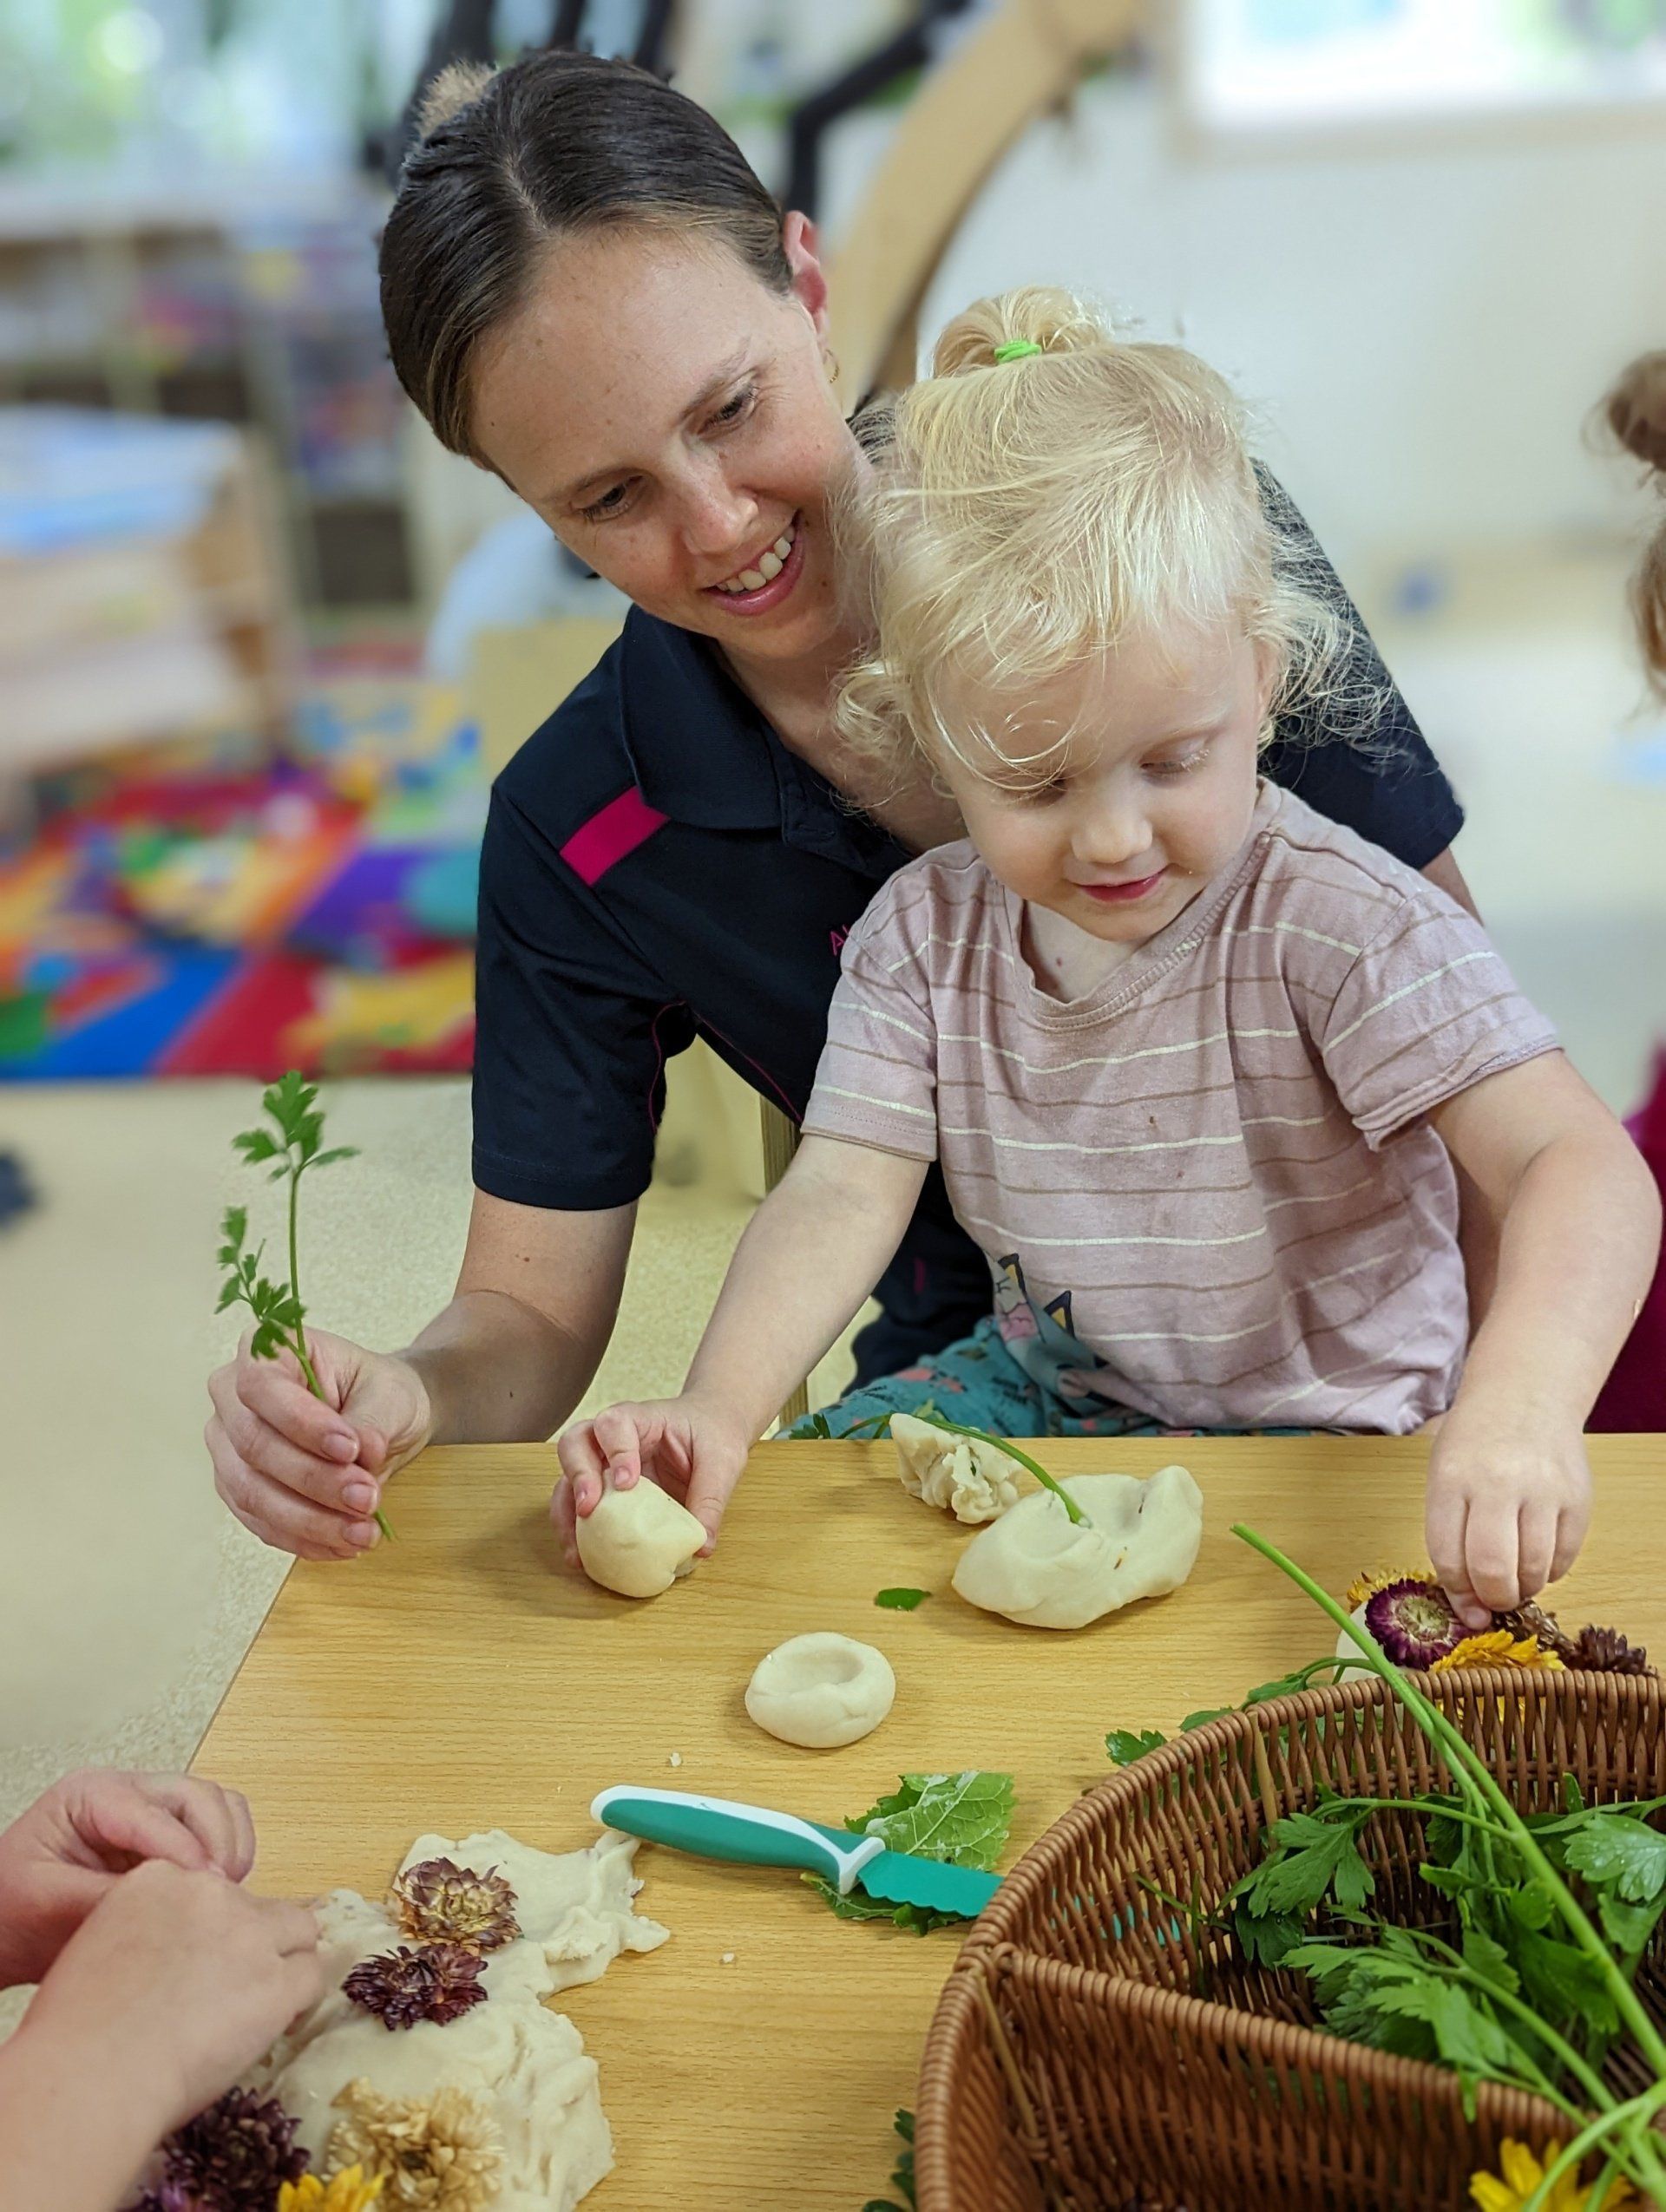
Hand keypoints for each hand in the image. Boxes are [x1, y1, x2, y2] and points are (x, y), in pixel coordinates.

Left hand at [0, 1770, 253, 1988]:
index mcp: (88, 1795)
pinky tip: (215, 1890)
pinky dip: (228, 1855)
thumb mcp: (46, 1902)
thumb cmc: (11, 1910)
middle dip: (217, 1841)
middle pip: (197, 1795)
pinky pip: (216, 1830)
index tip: (204, 1884)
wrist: (2, 1926)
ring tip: (221, 1891)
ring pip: (217, 1806)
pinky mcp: (166, 1838)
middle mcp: (126, 1794)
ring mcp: (150, 1813)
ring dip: (229, 1845)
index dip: (185, 1848)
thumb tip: (166, 1900)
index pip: (153, 1811)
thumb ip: (104, 1897)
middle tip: (220, 1889)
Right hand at [16, 1861, 320, 2140]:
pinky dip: (297, 2002)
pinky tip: (271, 2026)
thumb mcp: (98, 1947)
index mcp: (159, 1878)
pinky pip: (311, 1978)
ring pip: (299, 1932)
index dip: (212, 1930)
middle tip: (230, 1991)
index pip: (213, 1891)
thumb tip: (177, 1953)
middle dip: (250, 1945)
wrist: (88, 2075)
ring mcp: (249, 1935)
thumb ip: (146, 1929)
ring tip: (258, 2004)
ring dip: (284, 1964)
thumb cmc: (75, 2031)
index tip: (198, 1965)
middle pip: (259, 1908)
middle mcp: (210, 1894)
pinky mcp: (276, 1983)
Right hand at [207, 1326, 431, 1560]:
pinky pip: (260, 1522)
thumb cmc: (380, 1393)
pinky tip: (341, 1545)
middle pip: (254, 1445)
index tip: (351, 1449)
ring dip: (309, 1520)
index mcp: (265, 1351)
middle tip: (365, 1499)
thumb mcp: (390, 1395)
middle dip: (314, 1480)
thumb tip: (361, 1456)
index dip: (302, 1423)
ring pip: (252, 1492)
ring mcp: (228, 1445)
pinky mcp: (238, 1488)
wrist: (383, 1421)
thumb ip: (371, 1422)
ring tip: (361, 1533)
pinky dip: (302, 1538)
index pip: (262, 1386)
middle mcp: (233, 1396)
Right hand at [552, 1396, 751, 1571]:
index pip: (615, 1423)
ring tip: (575, 1549)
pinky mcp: (603, 1489)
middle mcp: (611, 1437)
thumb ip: (711, 1500)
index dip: (615, 1451)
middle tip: (589, 1508)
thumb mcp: (722, 1462)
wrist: (712, 1428)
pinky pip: (575, 1506)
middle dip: (577, 1476)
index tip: (627, 1483)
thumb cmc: (713, 1434)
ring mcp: (602, 1462)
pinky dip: (573, 1530)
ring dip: (565, 1513)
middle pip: (575, 1443)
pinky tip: (581, 1557)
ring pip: (565, 1477)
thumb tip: (702, 1547)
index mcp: (642, 1419)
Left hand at [1426, 1403, 1591, 1630]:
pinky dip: (1550, 1571)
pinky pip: (1564, 1558)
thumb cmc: (1474, 1444)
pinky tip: (1538, 1556)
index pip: (1448, 1556)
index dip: (1457, 1592)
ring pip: (1533, 1569)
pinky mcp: (1577, 1498)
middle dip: (1492, 1599)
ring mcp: (1541, 1490)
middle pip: (1492, 1569)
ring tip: (1516, 1576)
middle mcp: (1497, 1483)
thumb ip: (1449, 1538)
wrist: (1524, 1396)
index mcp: (1451, 1479)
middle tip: (1494, 1599)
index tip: (1465, 1603)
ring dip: (1523, 1588)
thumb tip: (1469, 1607)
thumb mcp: (1444, 1477)